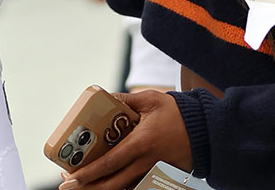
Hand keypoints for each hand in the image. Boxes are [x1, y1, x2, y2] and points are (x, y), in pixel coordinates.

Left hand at [57, 90, 191, 189]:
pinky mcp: (159, 177)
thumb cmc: (178, 113)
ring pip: (123, 189)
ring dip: (102, 189)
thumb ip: (125, 98)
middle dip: (88, 187)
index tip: (71, 176)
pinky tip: (107, 185)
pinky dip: (120, 188)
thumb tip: (103, 95)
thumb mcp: (151, 99)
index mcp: (141, 144)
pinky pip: (135, 187)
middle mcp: (146, 163)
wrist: (206, 132)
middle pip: (112, 184)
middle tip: (67, 186)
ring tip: (83, 187)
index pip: (110, 163)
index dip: (88, 172)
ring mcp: (153, 173)